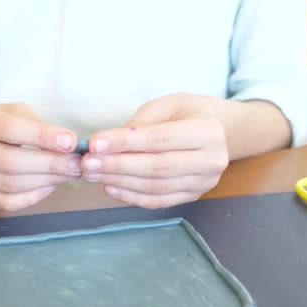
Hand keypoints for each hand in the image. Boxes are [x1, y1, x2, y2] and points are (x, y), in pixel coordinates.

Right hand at [0, 103, 81, 210]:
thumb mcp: (6, 111)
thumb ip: (33, 123)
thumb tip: (67, 144)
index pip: (6, 128)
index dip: (40, 136)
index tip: (70, 142)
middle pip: (9, 162)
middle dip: (49, 164)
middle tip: (77, 164)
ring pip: (9, 185)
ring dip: (45, 181)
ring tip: (68, 174)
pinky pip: (4, 202)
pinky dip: (31, 197)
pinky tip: (47, 186)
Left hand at [82, 94, 228, 208]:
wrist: (218, 131)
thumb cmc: (187, 113)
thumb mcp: (168, 104)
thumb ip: (141, 122)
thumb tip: (108, 144)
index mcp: (207, 132)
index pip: (159, 139)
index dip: (125, 143)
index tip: (95, 143)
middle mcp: (211, 160)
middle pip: (156, 167)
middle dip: (117, 165)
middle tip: (88, 163)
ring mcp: (204, 183)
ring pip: (155, 187)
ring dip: (120, 182)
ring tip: (93, 173)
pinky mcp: (193, 196)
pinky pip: (158, 201)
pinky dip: (132, 197)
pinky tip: (110, 187)